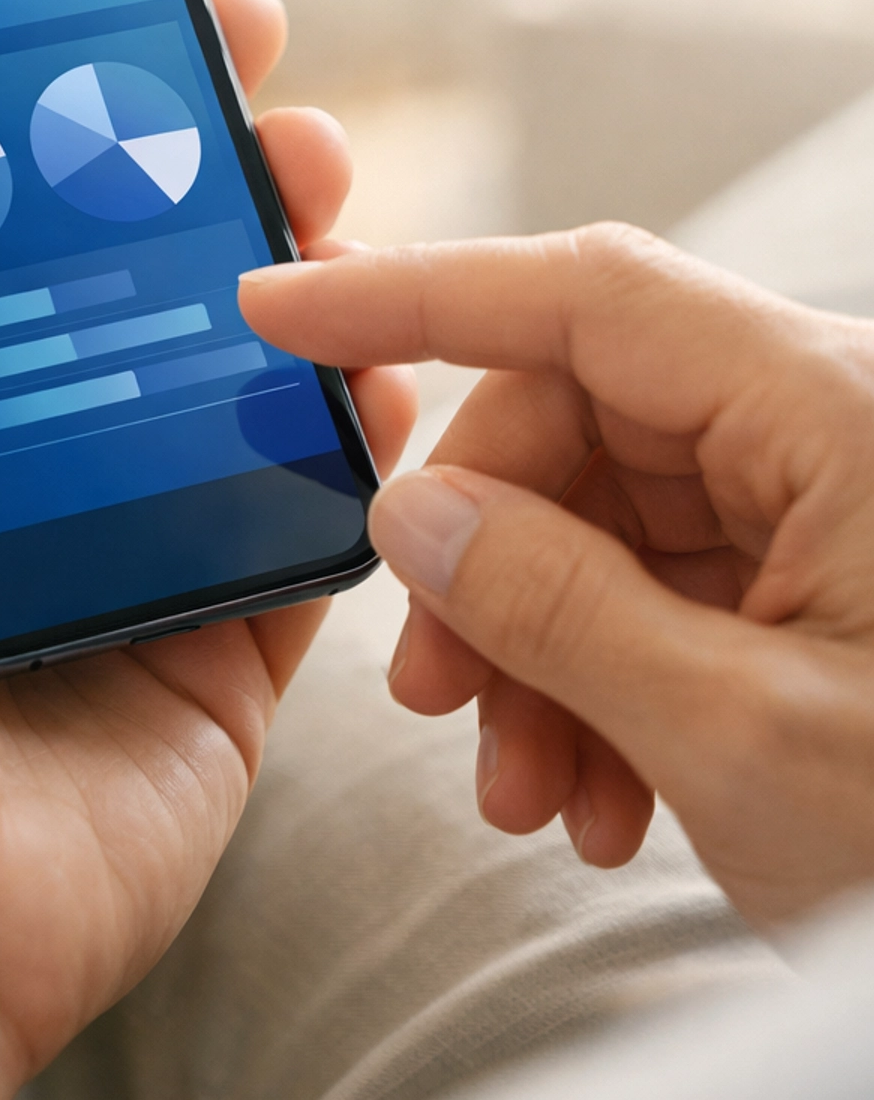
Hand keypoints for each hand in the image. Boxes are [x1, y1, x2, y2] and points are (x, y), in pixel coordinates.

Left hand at [0, 0, 415, 1099]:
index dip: (40, 92)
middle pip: (118, 265)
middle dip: (195, 154)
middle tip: (261, 76)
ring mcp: (111, 545)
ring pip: (229, 370)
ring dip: (294, 270)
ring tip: (331, 196)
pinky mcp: (210, 637)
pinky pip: (305, 511)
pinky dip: (357, 435)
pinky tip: (389, 368)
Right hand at [240, 224, 873, 930]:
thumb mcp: (739, 735)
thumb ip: (554, 604)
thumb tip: (411, 512)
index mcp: (833, 409)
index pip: (585, 295)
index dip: (415, 294)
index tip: (280, 312)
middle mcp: (829, 429)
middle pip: (579, 422)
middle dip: (482, 559)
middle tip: (428, 698)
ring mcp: (828, 510)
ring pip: (610, 521)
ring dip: (535, 653)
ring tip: (527, 797)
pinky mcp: (825, 590)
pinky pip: (666, 593)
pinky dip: (605, 689)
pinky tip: (598, 805)